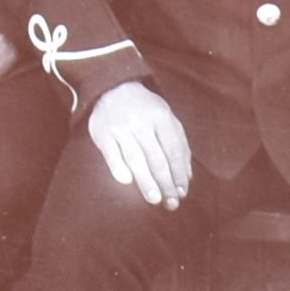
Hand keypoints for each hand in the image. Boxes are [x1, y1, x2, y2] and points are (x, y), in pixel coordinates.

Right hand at [86, 81, 192, 209]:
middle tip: (171, 203)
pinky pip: (111, 154)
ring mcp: (120, 127)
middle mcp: (141, 122)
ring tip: (154, 199)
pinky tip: (127, 181)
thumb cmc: (145, 109)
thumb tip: (187, 176)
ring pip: (135, 158)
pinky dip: (118, 168)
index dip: (179, 173)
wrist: (112, 87)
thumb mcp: (166, 118)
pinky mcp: (102, 132)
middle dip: (165, 182)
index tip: (182, 192)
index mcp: (161, 117)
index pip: (173, 150)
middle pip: (156, 157)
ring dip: (146, 181)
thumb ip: (179, 144)